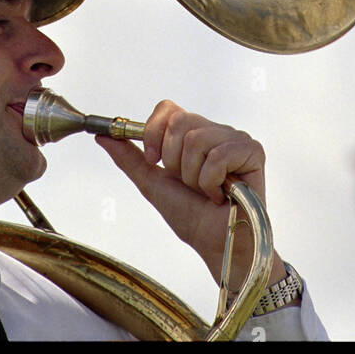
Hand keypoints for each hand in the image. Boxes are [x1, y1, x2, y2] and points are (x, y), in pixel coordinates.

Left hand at [95, 99, 287, 291]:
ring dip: (194, 176)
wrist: (216, 244)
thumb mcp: (152, 184)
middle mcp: (215, 130)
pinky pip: (218, 155)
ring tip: (208, 191)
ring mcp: (235, 138)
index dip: (154, 133)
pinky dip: (212, 181)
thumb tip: (102, 136)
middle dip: (174, 162)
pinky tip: (221, 194)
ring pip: (197, 140)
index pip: (167, 109)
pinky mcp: (252, 151)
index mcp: (193, 133)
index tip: (155, 161)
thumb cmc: (191, 217)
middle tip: (189, 183)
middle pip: (179, 122)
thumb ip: (129, 158)